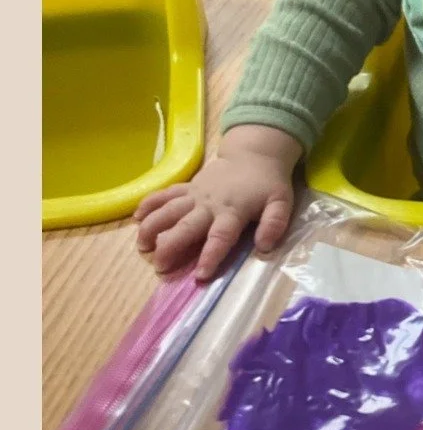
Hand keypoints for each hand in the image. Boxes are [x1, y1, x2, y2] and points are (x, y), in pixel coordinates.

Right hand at [134, 125, 301, 280]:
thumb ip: (274, 223)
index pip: (220, 237)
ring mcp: (196, 194)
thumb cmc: (268, 184)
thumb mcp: (281, 203)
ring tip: (142, 246)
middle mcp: (210, 204)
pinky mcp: (188, 187)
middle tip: (159, 266)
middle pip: (186, 226)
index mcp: (233, 211)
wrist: (254, 154)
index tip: (200, 275)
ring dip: (153, 227)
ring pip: (169, 210)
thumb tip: (264, 246)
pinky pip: (165, 194)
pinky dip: (149, 203)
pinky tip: (135, 217)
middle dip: (171, 246)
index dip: (210, 256)